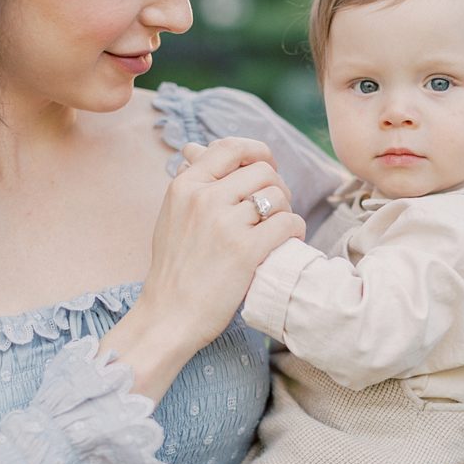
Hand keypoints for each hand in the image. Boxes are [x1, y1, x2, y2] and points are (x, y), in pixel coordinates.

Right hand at [103, 138, 304, 397]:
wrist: (168, 316)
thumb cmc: (174, 268)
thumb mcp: (171, 215)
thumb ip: (189, 181)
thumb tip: (195, 147)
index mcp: (185, 185)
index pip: (232, 147)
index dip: (257, 153)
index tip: (265, 167)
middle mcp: (204, 198)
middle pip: (263, 171)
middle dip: (276, 187)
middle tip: (272, 210)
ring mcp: (225, 224)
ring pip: (278, 196)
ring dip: (285, 211)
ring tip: (276, 229)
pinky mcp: (246, 251)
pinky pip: (289, 223)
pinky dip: (294, 232)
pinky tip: (286, 243)